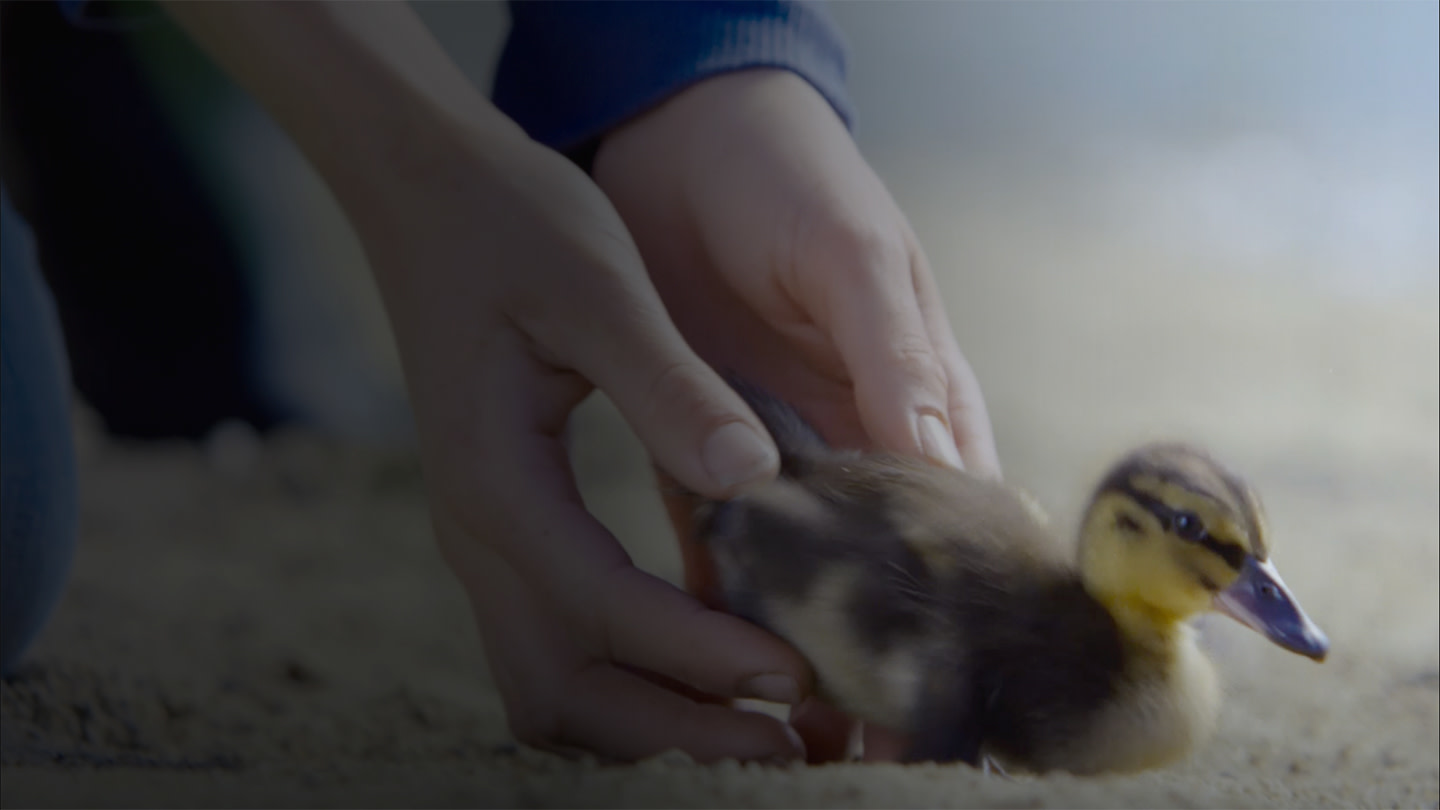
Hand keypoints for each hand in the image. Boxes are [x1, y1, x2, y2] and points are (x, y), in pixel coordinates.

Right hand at [167, 3, 812, 762]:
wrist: (425, 191)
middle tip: (787, 741)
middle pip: (563, 689)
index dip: (698, 652)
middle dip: (675, 727)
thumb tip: (750, 480)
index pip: (600, 607)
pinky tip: (701, 666)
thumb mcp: (601, 287)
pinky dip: (626, 678)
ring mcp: (483, 536)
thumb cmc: (514, 223)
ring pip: (551, 685)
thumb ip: (669, 387)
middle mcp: (478, 530)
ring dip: (650, 719)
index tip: (793, 672)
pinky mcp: (503, 526)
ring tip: (757, 726)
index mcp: (498, 478)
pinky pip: (554, 643)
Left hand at [593, 69, 1000, 760]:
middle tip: (863, 740)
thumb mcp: (856, 260)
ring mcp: (782, 446)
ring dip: (800, 639)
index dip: (960, 604)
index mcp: (919, 395)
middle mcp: (858, 435)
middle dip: (879, 647)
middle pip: (883, 565)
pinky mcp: (706, 442)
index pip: (959, 519)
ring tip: (792, 726)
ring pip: (803, 565)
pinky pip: (716, 532)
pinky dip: (718, 589)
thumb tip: (951, 465)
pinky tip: (710, 650)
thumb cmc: (795, 179)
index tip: (950, 687)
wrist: (685, 139)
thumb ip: (897, 361)